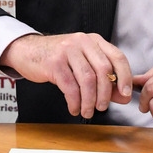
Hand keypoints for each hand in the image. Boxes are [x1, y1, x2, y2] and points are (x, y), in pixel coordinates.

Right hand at [0, 33, 132, 117]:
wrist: (27, 51)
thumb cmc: (58, 59)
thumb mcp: (83, 64)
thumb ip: (104, 79)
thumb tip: (123, 97)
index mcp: (94, 41)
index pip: (117, 57)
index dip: (125, 77)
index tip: (126, 94)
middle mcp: (82, 42)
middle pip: (103, 70)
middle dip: (106, 93)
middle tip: (102, 107)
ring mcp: (68, 50)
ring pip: (87, 80)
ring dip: (90, 101)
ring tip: (87, 111)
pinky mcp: (54, 62)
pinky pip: (70, 86)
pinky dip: (75, 101)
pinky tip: (74, 108)